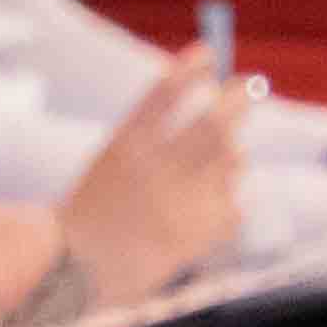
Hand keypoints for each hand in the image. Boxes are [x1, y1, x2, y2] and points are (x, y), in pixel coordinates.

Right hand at [59, 70, 248, 304]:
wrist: (77, 272)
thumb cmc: (95, 211)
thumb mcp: (112, 161)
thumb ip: (154, 136)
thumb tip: (221, 118)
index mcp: (124, 147)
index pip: (163, 94)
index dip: (190, 69)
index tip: (208, 54)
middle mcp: (153, 171)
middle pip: (213, 123)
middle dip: (237, 99)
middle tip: (249, 86)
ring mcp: (178, 204)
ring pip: (231, 160)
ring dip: (232, 153)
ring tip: (222, 158)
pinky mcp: (196, 236)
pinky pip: (233, 205)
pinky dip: (228, 199)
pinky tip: (210, 203)